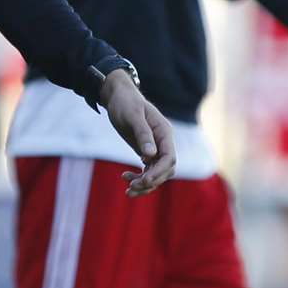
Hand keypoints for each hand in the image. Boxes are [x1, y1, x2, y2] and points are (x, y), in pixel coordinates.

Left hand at [100, 69, 175, 195]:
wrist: (118, 96)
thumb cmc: (125, 103)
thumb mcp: (132, 116)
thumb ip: (142, 134)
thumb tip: (150, 155)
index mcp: (164, 132)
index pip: (170, 158)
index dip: (159, 172)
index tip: (144, 180)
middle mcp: (163, 142)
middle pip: (165, 170)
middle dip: (150, 181)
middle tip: (131, 187)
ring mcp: (155, 148)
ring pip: (157, 173)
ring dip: (144, 184)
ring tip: (128, 191)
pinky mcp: (146, 152)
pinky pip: (148, 170)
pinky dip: (139, 177)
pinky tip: (125, 176)